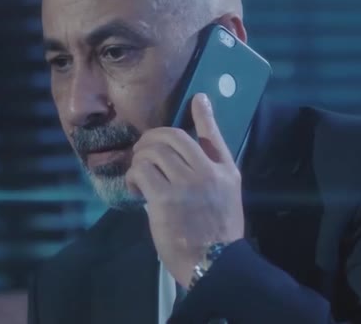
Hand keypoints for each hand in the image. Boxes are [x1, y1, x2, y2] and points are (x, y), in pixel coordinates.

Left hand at [125, 93, 243, 287]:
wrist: (213, 262)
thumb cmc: (218, 230)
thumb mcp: (227, 194)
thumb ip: (213, 169)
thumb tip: (193, 152)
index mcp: (224, 170)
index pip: (212, 134)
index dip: (202, 113)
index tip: (197, 98)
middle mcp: (206, 172)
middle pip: (172, 136)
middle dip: (151, 139)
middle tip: (144, 152)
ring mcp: (185, 185)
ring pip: (152, 152)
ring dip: (140, 160)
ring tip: (140, 175)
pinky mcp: (164, 199)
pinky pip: (141, 172)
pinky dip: (133, 176)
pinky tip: (136, 188)